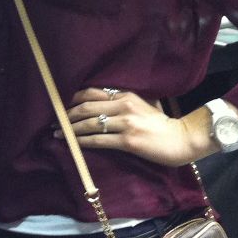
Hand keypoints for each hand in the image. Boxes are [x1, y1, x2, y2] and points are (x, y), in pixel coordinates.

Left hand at [57, 87, 200, 166]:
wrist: (183, 139)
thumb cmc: (162, 124)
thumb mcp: (142, 105)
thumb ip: (122, 102)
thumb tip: (99, 104)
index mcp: (125, 95)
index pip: (91, 93)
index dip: (72, 99)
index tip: (61, 106)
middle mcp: (123, 106)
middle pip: (85, 107)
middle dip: (66, 115)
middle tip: (55, 121)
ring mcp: (126, 123)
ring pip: (89, 124)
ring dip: (70, 129)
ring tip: (58, 134)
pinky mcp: (128, 141)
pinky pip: (99, 140)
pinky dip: (83, 142)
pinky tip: (74, 144)